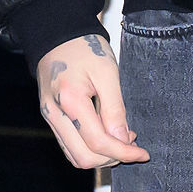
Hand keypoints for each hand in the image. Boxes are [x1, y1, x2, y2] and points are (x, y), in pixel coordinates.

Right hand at [36, 32, 149, 168]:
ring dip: (100, 156)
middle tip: (133, 146)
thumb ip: (115, 108)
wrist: (59, 33)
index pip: (98, 142)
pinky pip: (68, 144)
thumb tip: (122, 140)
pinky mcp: (51, 117)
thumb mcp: (107, 71)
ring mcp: (49, 117)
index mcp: (70, 100)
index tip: (142, 153)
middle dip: (111, 158)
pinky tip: (105, 134)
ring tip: (121, 140)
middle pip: (83, 157)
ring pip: (74, 155)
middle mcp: (54, 114)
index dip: (123, 152)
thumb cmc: (84, 46)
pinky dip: (88, 147)